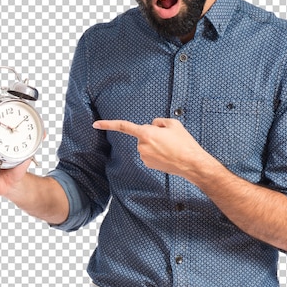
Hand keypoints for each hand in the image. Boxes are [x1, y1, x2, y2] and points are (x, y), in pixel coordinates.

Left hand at [92, 118, 206, 178]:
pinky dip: (157, 152)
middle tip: (169, 138)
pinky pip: (150, 153)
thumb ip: (158, 122)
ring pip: (147, 144)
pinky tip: (168, 154)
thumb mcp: (173, 123)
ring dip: (156, 143)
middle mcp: (142, 146)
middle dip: (153, 134)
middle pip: (143, 134)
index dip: (108, 124)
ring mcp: (144, 156)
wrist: (191, 163)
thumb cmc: (184, 143)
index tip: (95, 124)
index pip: (124, 126)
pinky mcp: (148, 164)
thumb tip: (153, 126)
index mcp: (146, 133)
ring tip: (171, 147)